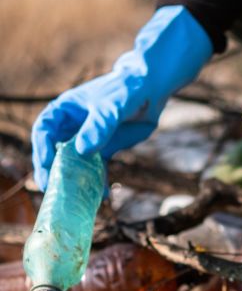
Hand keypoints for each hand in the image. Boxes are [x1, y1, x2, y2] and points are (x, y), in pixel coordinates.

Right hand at [31, 5, 211, 189]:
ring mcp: (87, 140)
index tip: (46, 165)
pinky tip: (101, 196)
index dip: (42, 148)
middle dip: (53, 172)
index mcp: (65, 110)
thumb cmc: (128, 90)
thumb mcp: (112, 107)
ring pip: (73, 164)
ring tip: (75, 200)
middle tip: (53, 191)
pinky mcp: (103, 150)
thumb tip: (82, 150)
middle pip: (54, 152)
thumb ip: (99, 126)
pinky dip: (97, 182)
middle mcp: (71, 127)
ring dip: (74, 182)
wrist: (151, 90)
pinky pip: (95, 169)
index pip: (44, 130)